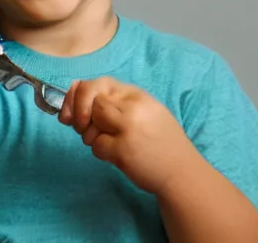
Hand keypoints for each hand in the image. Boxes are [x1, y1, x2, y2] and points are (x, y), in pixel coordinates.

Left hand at [59, 77, 195, 195]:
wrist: (183, 173)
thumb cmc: (158, 141)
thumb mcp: (141, 112)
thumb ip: (111, 101)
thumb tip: (74, 87)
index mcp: (137, 95)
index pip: (99, 83)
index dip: (80, 94)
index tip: (73, 109)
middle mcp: (133, 107)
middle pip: (91, 101)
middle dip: (81, 115)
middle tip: (84, 128)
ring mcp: (129, 128)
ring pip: (90, 121)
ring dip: (90, 135)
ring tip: (107, 143)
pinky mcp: (124, 150)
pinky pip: (96, 145)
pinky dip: (100, 152)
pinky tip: (115, 156)